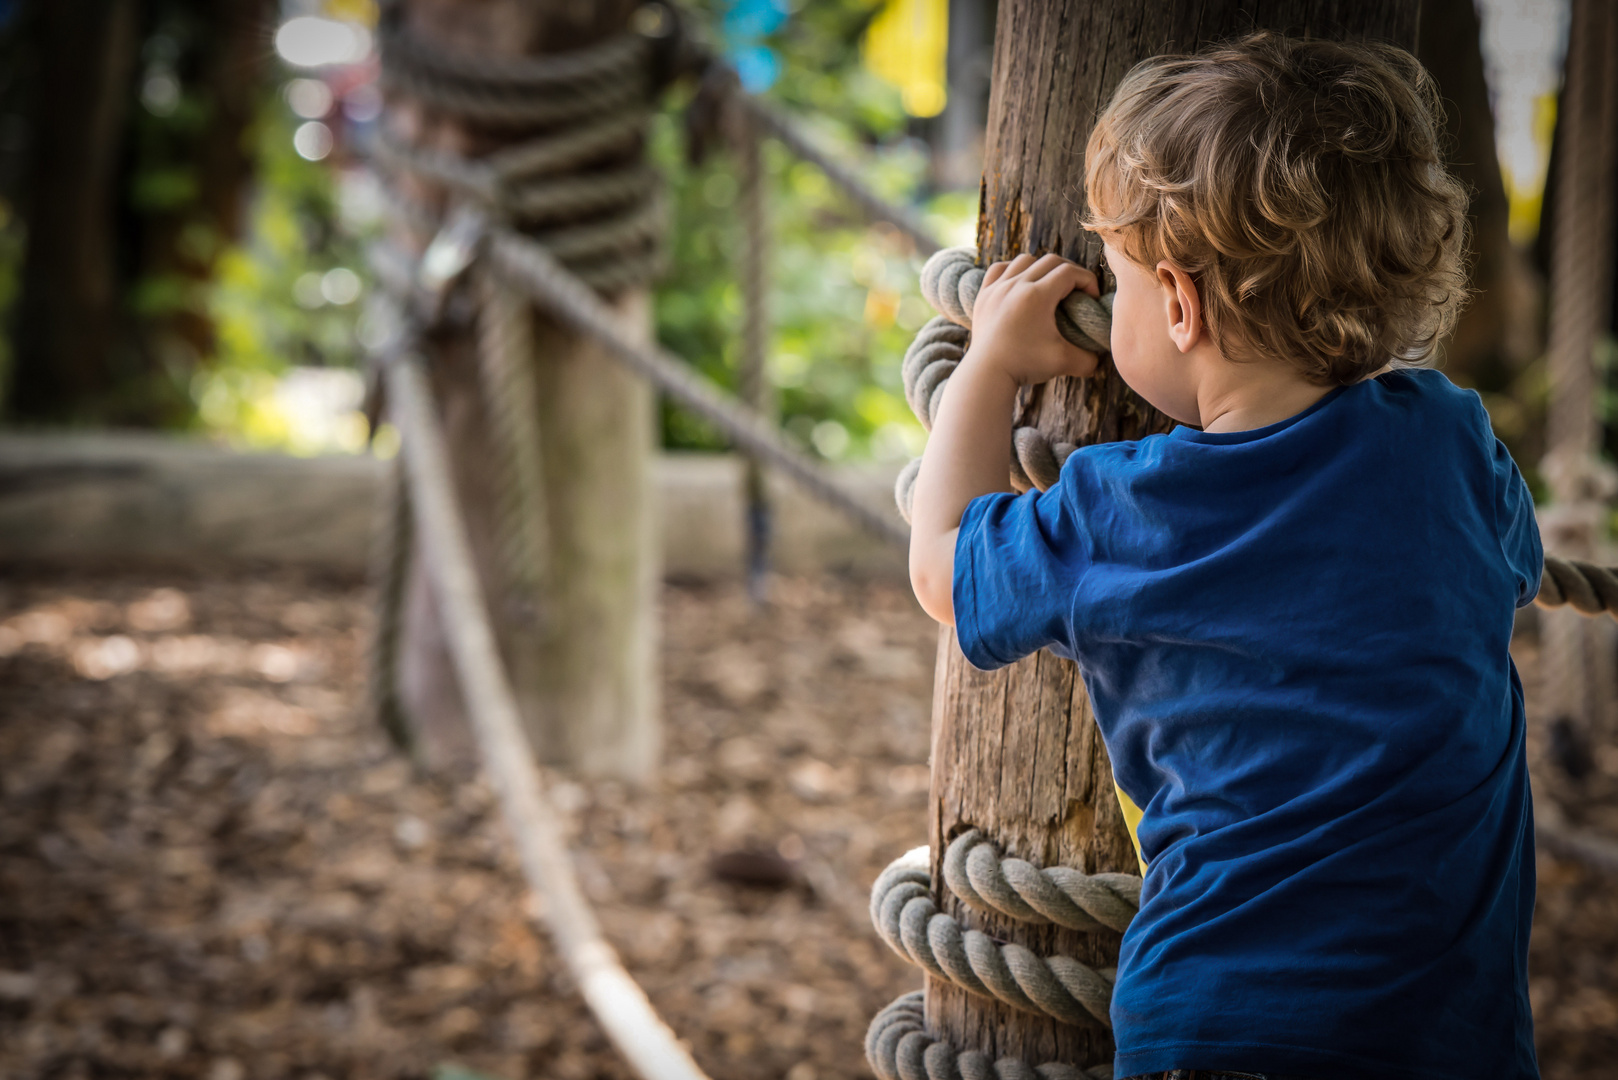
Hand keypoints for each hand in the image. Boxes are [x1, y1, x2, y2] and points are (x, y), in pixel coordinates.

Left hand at [968, 253, 1100, 384]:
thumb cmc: (1024, 366)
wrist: (986, 375)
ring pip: (1024, 260)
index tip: (1091, 299)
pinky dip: (1013, 270)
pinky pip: (999, 269)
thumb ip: (1089, 359)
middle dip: (1070, 272)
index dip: (1087, 281)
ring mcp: (997, 288)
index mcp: (1037, 296)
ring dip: (1042, 267)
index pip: (1070, 272)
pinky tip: (1020, 283)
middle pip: (1051, 261)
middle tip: (1076, 291)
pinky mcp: (983, 295)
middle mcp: (1016, 285)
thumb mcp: (1063, 363)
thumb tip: (1101, 357)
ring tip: (1049, 286)